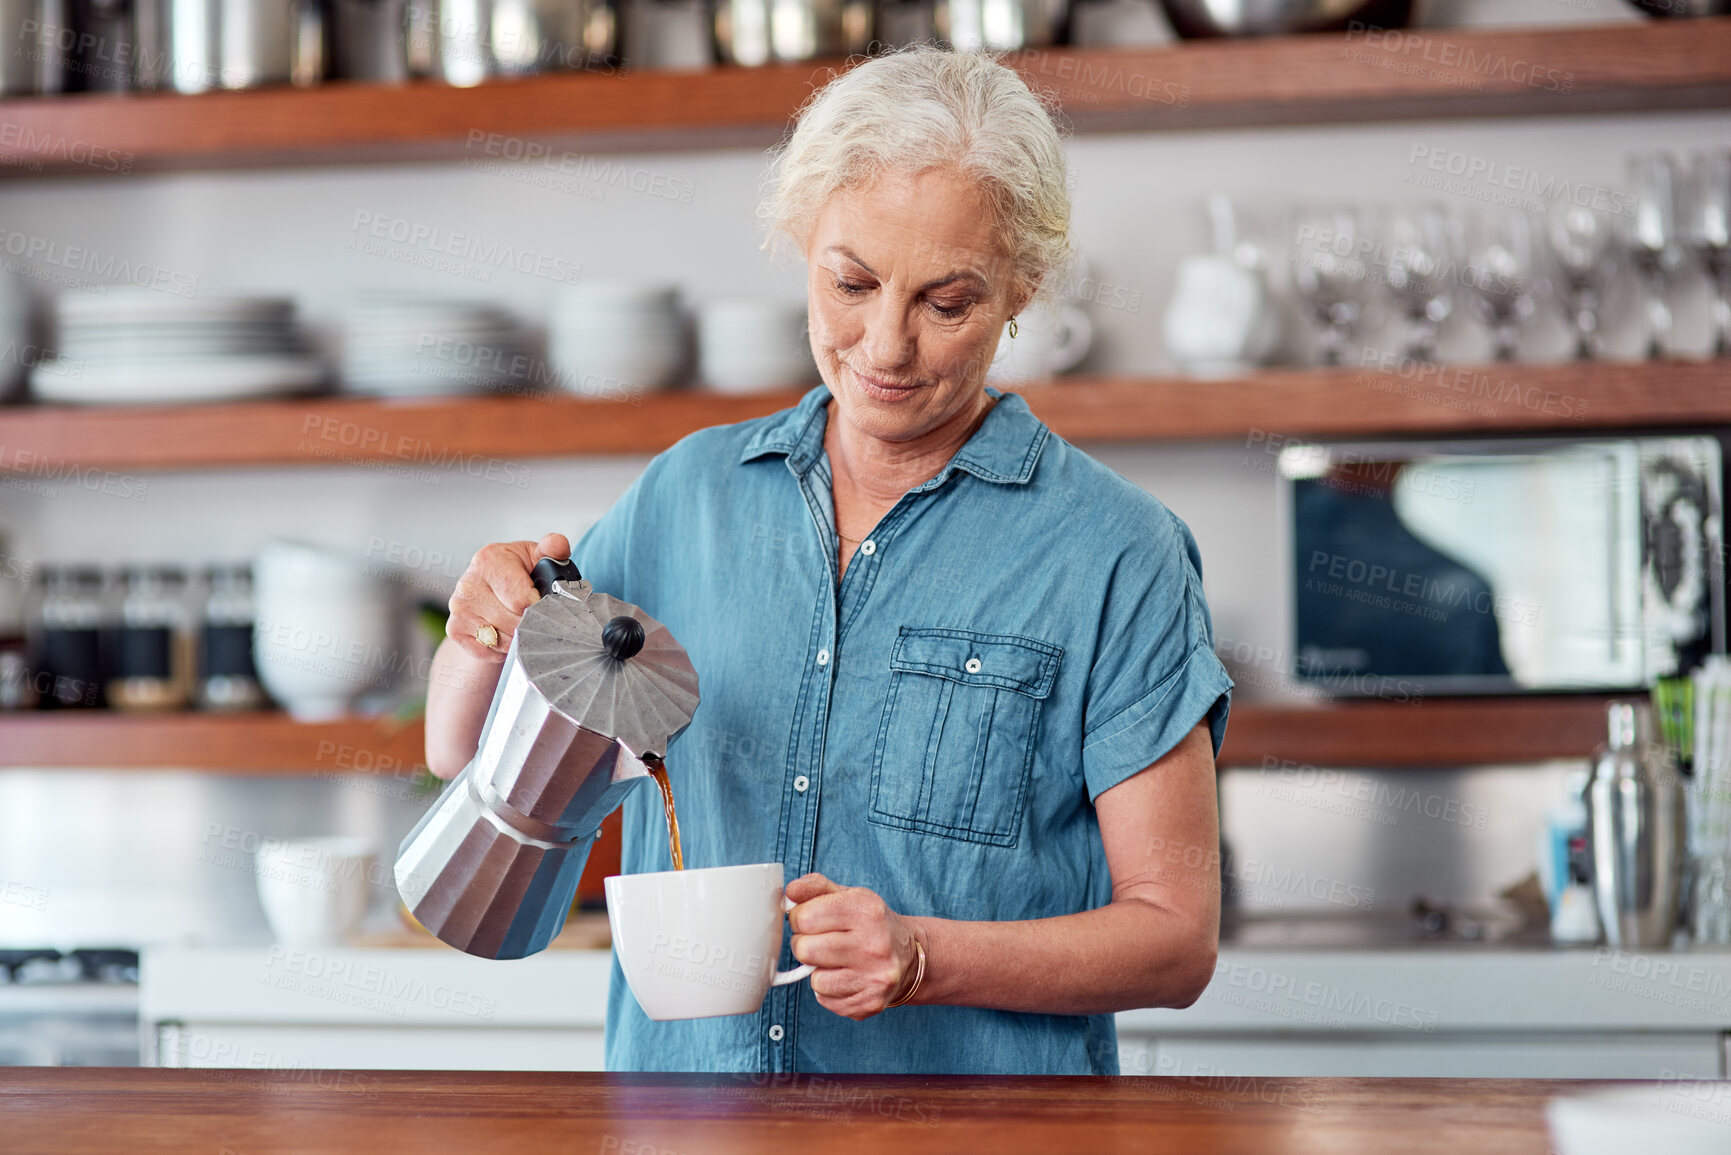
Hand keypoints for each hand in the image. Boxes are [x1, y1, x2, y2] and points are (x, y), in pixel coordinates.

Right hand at [444, 532, 570, 663]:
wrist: (488, 590)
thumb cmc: (516, 572)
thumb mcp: (536, 556)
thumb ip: (552, 549)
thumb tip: (557, 543)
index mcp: (489, 560)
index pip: (522, 599)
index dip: (539, 606)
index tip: (543, 603)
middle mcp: (468, 583)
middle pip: (514, 622)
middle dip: (531, 623)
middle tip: (536, 614)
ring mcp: (459, 608)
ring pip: (504, 640)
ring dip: (519, 637)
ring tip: (521, 621)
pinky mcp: (455, 630)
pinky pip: (490, 651)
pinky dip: (502, 649)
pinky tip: (504, 631)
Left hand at [785, 873, 922, 1020]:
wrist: (909, 958)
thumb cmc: (871, 924)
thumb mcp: (849, 896)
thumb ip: (816, 888)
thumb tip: (790, 892)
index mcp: (866, 911)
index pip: (805, 917)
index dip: (799, 919)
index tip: (810, 921)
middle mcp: (874, 944)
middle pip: (804, 950)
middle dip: (804, 945)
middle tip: (820, 942)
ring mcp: (874, 977)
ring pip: (815, 979)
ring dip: (818, 970)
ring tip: (836, 961)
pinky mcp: (870, 1003)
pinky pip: (825, 999)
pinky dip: (829, 990)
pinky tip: (845, 977)